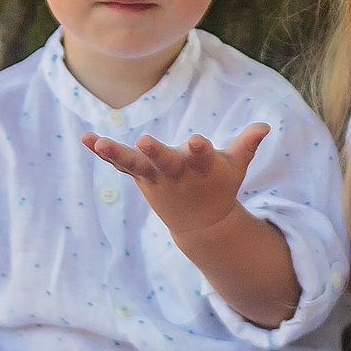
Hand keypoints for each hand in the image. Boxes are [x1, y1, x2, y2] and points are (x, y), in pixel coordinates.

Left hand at [81, 123, 269, 244]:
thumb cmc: (220, 185)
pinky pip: (119, 162)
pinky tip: (85, 137)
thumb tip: (265, 126)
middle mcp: (178, 173)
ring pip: (135, 164)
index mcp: (203, 168)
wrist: (202, 224)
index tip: (199, 141)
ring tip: (99, 142)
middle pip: (166, 162)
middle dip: (156, 152)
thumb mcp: (236, 167)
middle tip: (145, 141)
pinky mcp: (142, 177)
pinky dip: (103, 151)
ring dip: (117, 153)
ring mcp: (156, 177)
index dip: (201, 150)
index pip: (203, 157)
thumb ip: (247, 145)